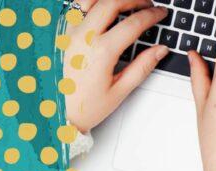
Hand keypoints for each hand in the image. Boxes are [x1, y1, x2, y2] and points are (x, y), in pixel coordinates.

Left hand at [64, 0, 169, 133]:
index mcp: (101, 52)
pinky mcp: (59, 33)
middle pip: (111, 2)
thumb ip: (142, 67)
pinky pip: (74, 8)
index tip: (159, 14)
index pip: (132, 24)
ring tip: (124, 1)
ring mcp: (67, 32)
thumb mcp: (120, 90)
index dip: (151, 15)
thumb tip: (159, 50)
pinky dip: (91, 3)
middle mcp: (82, 38)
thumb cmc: (84, 106)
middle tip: (146, 4)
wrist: (56, 114)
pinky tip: (101, 7)